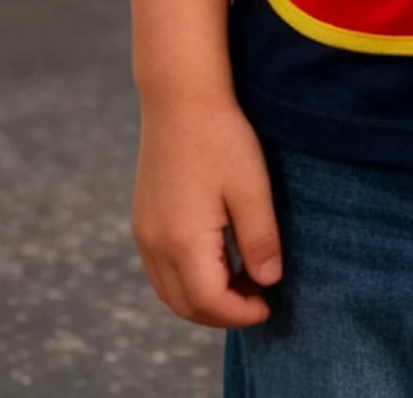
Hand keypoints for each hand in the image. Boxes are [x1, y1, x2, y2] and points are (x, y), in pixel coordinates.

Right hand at [131, 93, 282, 326]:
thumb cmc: (221, 138)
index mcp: (182, 242)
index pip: (209, 301)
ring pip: (169, 291)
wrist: (180, 100)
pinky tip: (216, 262)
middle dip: (222, 313)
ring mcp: (144, 234)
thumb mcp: (252, 187)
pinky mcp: (143, 221)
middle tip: (258, 301)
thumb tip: (269, 281)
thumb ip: (260, 238)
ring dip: (203, 300)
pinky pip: (161, 271)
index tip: (269, 306)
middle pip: (185, 305)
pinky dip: (187, 281)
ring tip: (242, 283)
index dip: (240, 313)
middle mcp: (155, 245)